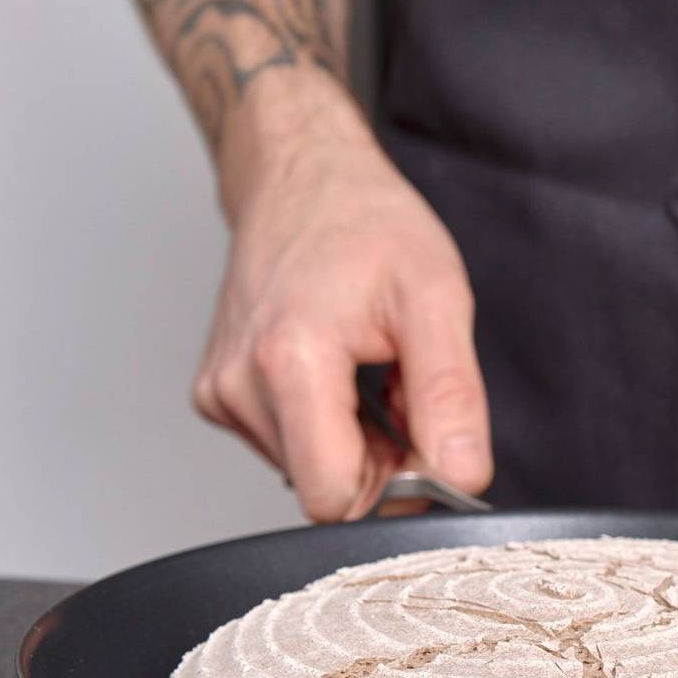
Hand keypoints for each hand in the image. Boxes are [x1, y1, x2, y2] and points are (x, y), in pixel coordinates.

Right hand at [196, 96, 491, 522]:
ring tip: (367, 371)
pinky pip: (286, 446)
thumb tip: (461, 476)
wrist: (304, 178)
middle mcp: (239, 383)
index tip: (423, 442)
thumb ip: (451, 398)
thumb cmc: (368, 225)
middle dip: (378, 463)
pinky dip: (324, 424)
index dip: (394, 488)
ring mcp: (221, 392)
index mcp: (290, 361)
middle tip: (400, 392)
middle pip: (324, 491)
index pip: (335, 500)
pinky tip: (335, 371)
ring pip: (307, 470)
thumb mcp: (437, 301)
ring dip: (354, 441)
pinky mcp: (216, 395)